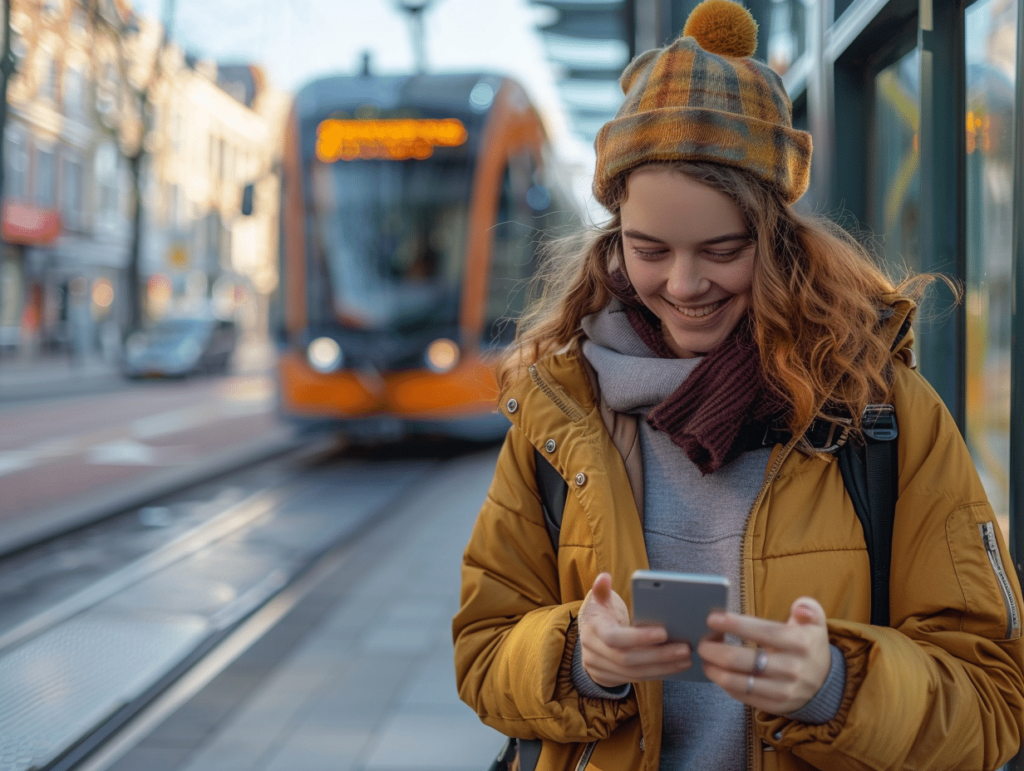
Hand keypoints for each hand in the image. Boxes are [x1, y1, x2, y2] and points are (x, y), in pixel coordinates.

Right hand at [578, 572, 691, 687]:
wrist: (589, 640)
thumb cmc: (601, 616)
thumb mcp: (599, 602)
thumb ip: (601, 590)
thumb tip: (605, 577)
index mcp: (592, 629)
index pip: (613, 637)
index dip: (638, 637)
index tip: (664, 632)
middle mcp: (592, 652)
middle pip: (627, 659)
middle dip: (658, 655)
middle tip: (685, 649)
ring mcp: (599, 669)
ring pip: (634, 673)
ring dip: (663, 667)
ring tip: (686, 659)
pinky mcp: (609, 679)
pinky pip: (636, 679)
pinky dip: (657, 673)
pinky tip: (676, 666)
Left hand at [698, 597, 831, 713]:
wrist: (825, 684)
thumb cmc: (809, 645)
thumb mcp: (816, 623)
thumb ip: (810, 608)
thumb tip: (800, 607)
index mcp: (800, 643)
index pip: (762, 632)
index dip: (734, 625)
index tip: (711, 619)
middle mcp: (792, 669)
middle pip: (742, 660)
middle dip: (714, 649)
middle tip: (701, 641)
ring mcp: (783, 690)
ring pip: (738, 682)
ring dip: (714, 669)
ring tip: (705, 658)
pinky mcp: (775, 706)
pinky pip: (742, 696)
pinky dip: (725, 684)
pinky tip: (717, 672)